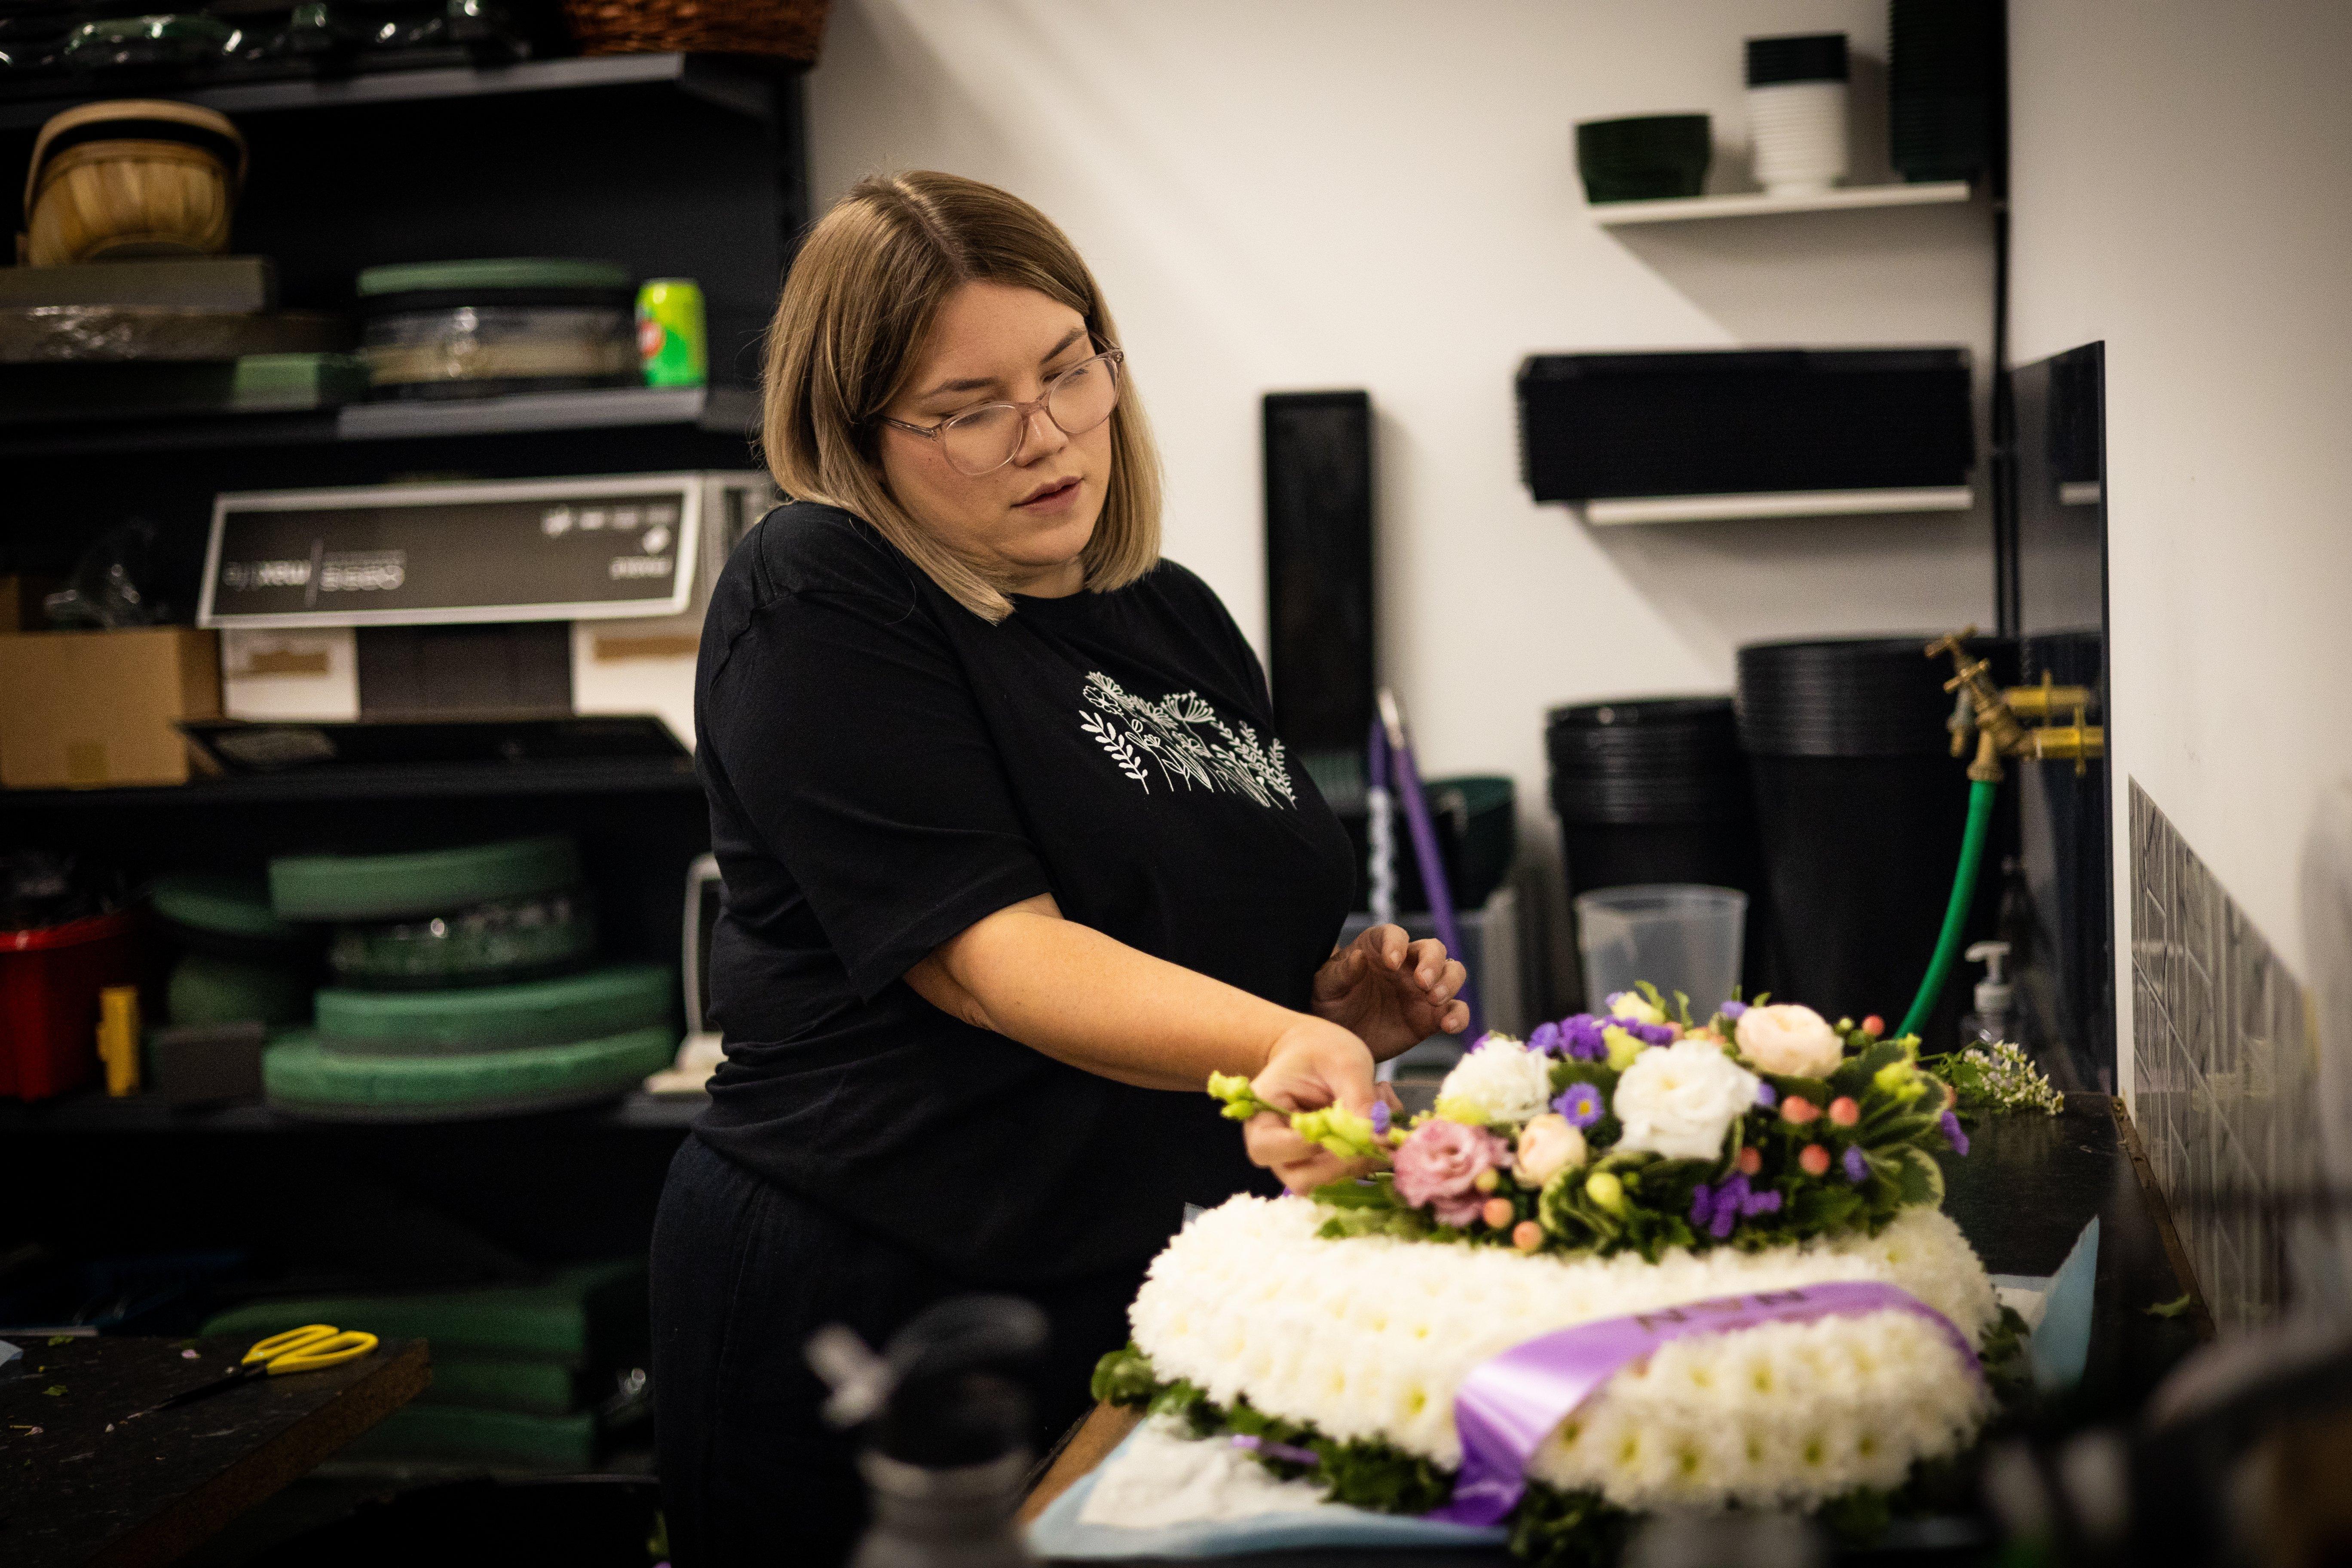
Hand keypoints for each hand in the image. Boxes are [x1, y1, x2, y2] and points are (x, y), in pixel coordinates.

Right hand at [1241, 1017, 1404, 1193]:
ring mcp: (1300, 1159)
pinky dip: (1371, 1153)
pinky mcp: (1324, 1163)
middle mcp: (1275, 1145)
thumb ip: (1359, 1099)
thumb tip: (1378, 1138)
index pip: (1266, 1148)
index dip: (1302, 1147)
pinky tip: (1377, 1120)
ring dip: (1362, 1156)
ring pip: (1328, 1182)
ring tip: (1378, 1110)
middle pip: (1299, 1178)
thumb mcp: (1345, 1062)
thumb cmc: (1322, 1049)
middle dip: (1341, 1162)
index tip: (1337, 1127)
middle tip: (1375, 1134)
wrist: (1318, 1050)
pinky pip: (1347, 1173)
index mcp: (1261, 1113)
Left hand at [1311, 924, 1469, 1059]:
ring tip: (1434, 999)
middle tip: (1422, 983)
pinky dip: (1459, 1015)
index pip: (1394, 935)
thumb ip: (1341, 972)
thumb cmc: (1330, 1004)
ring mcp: (1423, 990)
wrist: (1340, 1039)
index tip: (1391, 962)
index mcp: (1379, 948)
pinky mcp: (1431, 1017)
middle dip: (1433, 962)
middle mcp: (1406, 964)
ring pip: (1452, 973)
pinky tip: (1448, 1026)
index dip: (1397, 944)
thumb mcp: (1325, 987)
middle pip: (1434, 949)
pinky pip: (1456, 1010)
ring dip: (1450, 983)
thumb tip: (1358, 957)